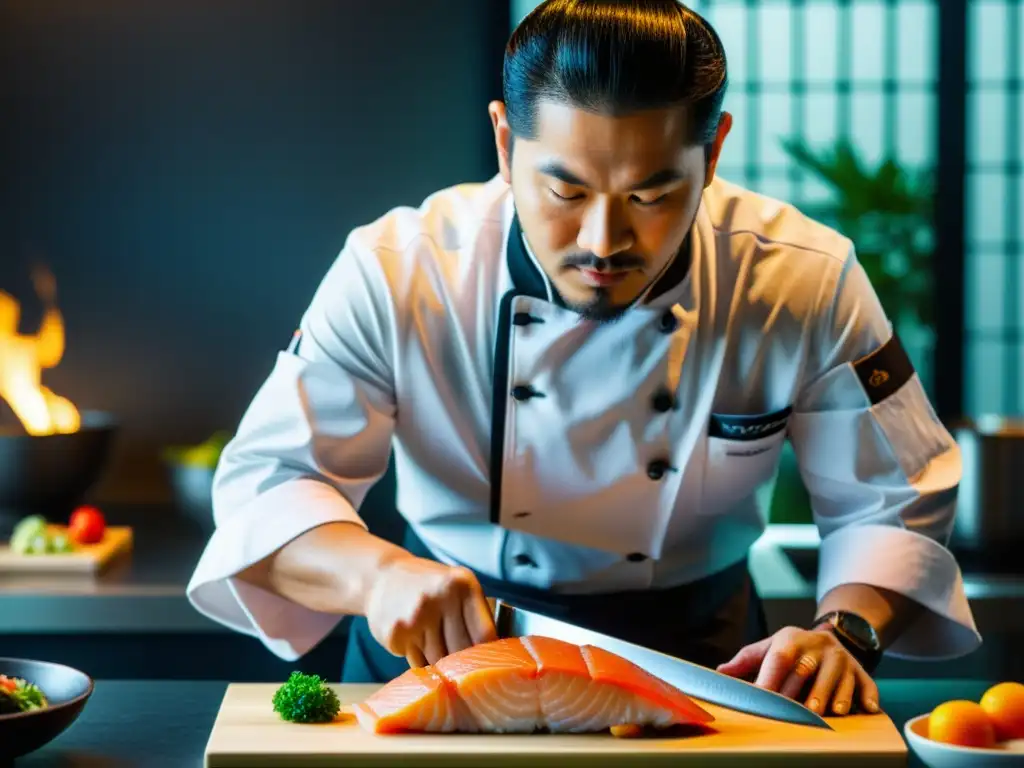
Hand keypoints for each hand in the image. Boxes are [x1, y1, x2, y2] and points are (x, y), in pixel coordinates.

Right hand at [363, 554, 497, 666]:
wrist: (381, 576)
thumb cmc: (428, 585)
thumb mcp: (456, 585)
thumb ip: (474, 613)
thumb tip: (493, 657)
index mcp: (462, 584)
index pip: (484, 634)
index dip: (486, 654)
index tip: (486, 664)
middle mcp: (440, 597)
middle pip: (461, 652)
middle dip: (461, 662)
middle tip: (459, 662)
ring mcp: (416, 616)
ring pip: (438, 661)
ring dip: (439, 663)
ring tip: (433, 644)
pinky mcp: (396, 633)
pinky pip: (417, 663)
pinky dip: (419, 660)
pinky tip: (414, 642)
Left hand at [716, 626, 880, 716]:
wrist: (828, 637)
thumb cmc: (791, 650)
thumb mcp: (769, 648)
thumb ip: (746, 660)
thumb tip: (720, 673)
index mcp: (791, 640)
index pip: (779, 658)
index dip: (771, 678)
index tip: (762, 698)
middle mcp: (818, 646)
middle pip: (808, 670)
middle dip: (801, 692)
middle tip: (795, 713)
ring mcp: (841, 658)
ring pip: (838, 678)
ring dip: (833, 696)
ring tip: (827, 713)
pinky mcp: (860, 671)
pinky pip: (867, 684)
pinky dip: (868, 696)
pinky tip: (867, 709)